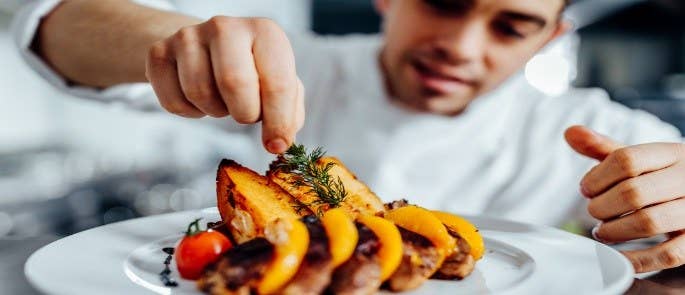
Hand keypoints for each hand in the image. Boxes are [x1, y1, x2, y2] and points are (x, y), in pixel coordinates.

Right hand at [145, 16, 304, 153]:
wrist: (205, 47)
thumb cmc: (251, 69)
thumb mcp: (279, 82)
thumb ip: (289, 112)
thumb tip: (280, 141)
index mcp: (265, 32)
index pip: (277, 83)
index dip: (278, 122)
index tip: (276, 144)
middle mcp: (226, 27)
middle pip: (234, 84)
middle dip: (244, 113)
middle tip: (247, 113)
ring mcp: (188, 36)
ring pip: (200, 93)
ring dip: (216, 111)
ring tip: (223, 99)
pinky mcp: (159, 52)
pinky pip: (173, 102)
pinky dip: (189, 112)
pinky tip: (199, 98)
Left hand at [565, 125, 684, 272]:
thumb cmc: (664, 178)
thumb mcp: (641, 159)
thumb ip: (605, 148)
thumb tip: (570, 132)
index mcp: (673, 154)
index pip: (627, 159)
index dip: (596, 177)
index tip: (585, 189)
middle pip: (632, 192)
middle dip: (602, 206)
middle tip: (594, 212)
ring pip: (648, 222)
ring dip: (615, 231)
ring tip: (603, 231)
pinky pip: (667, 255)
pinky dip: (637, 259)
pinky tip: (619, 256)